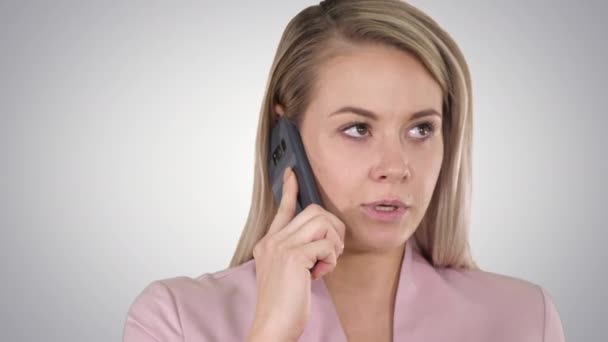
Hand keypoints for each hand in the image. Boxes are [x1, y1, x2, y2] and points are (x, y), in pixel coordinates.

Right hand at [247, 167, 344, 341]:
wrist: (272, 326)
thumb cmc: (283, 304)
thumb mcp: (286, 273)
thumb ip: (297, 253)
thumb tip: (321, 239)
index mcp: (268, 244)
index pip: (282, 209)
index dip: (290, 189)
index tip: (291, 174)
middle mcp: (272, 241)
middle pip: (314, 211)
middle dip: (333, 227)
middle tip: (331, 250)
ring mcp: (281, 247)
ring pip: (323, 222)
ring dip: (333, 243)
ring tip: (324, 264)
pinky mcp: (294, 257)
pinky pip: (327, 245)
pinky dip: (330, 260)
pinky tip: (319, 274)